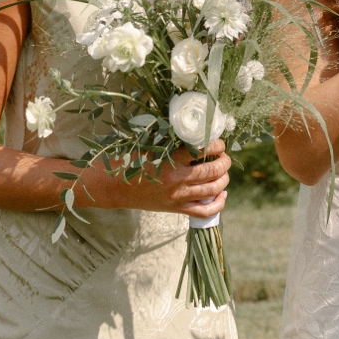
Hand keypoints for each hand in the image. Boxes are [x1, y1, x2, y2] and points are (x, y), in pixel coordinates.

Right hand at [105, 139, 230, 215]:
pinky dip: (218, 204)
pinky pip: (204, 211)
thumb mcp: (150, 144)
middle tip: (224, 155)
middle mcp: (178, 180)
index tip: (218, 141)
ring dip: (224, 178)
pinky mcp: (176, 209)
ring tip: (224, 170)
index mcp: (171, 160)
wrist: (114, 186)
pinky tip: (222, 194)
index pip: (204, 150)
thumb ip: (171, 137)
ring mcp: (178, 197)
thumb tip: (192, 127)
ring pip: (213, 190)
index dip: (217, 144)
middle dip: (224, 161)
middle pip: (213, 171)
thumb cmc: (130, 160)